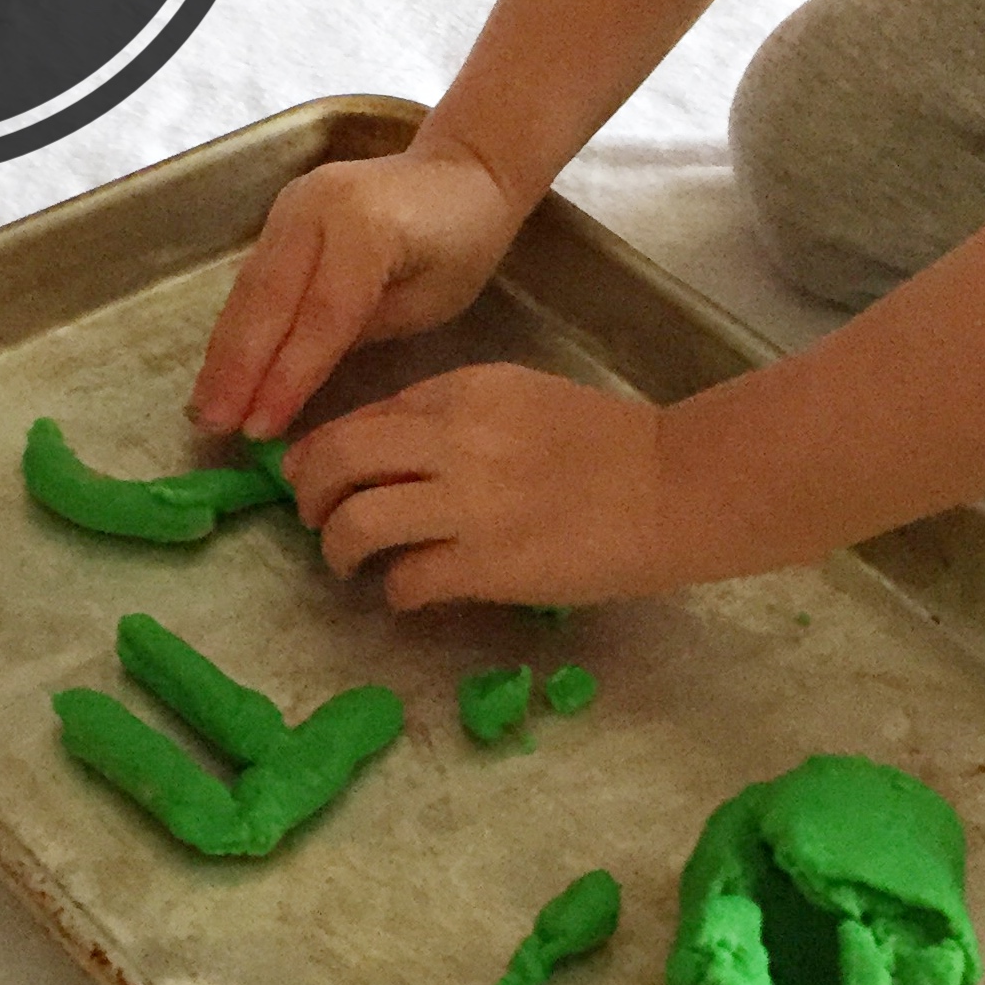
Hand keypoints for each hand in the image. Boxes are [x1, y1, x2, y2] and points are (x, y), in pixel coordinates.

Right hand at [191, 143, 524, 437]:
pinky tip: (219, 368)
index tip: (258, 430)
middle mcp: (316, 210)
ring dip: (222, 353)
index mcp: (365, 229)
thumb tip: (295, 382)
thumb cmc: (462, 244)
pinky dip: (235, 327)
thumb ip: (361, 332)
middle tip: (212, 426)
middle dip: (237, 370)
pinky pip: (253, 278)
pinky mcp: (280, 215)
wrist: (462, 171)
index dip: (286, 378)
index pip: (320, 316)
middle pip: (269, 300)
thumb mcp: (428, 300)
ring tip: (203, 407)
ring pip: (250, 290)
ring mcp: (292, 207)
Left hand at [286, 364, 672, 608]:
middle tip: (315, 519)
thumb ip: (452, 416)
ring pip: (356, 522)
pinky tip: (409, 593)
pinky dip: (395, 592)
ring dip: (338, 548)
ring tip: (349, 562)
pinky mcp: (489, 564)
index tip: (314, 477)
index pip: (361, 417)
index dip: (321, 451)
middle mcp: (455, 439)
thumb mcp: (521, 399)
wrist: (675, 487)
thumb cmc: (606, 444)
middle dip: (309, 494)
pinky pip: (407, 581)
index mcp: (463, 392)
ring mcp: (470, 504)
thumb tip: (381, 453)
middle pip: (338, 459)